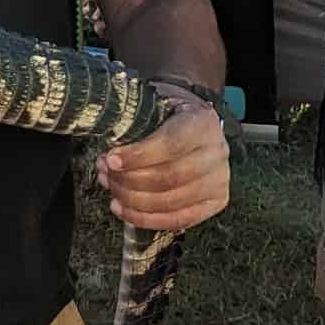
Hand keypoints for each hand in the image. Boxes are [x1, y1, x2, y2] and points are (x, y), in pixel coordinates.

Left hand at [94, 87, 229, 231]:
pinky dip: (145, 219)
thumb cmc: (172, 115)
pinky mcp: (214, 203)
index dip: (137, 156)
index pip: (170, 145)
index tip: (111, 159)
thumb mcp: (158, 104)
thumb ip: (136, 122)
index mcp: (204, 123)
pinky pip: (177, 220)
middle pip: (169, 178)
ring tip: (110, 188)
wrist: (198, 125)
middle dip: (129, 180)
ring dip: (132, 200)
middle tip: (105, 173)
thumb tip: (107, 151)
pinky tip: (123, 209)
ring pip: (170, 202)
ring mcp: (219, 181)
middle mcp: (216, 153)